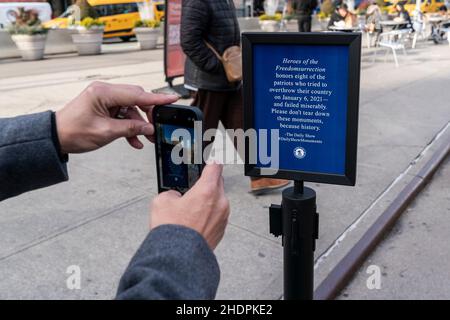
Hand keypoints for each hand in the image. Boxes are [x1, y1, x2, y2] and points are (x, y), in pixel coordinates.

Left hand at [55, 82, 177, 152]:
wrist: (56, 137)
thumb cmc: (74, 132)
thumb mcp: (106, 132)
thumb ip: (130, 129)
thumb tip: (149, 128)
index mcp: (103, 92)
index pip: (137, 94)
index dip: (157, 99)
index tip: (173, 98)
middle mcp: (105, 91)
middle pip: (136, 99)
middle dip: (148, 115)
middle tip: (157, 128)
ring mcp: (105, 99)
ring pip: (132, 108)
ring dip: (139, 123)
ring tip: (147, 138)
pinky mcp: (105, 106)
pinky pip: (123, 114)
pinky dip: (130, 126)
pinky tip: (134, 141)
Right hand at [150, 164, 229, 249]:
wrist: (178, 257)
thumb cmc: (173, 230)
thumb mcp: (161, 202)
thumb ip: (171, 193)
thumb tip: (176, 197)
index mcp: (207, 190)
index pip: (215, 166)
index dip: (214, 157)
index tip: (215, 153)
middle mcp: (220, 202)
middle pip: (217, 183)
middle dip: (207, 182)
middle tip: (195, 185)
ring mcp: (223, 217)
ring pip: (218, 200)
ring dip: (207, 200)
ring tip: (190, 209)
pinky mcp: (221, 229)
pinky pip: (217, 215)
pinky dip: (208, 214)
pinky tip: (194, 221)